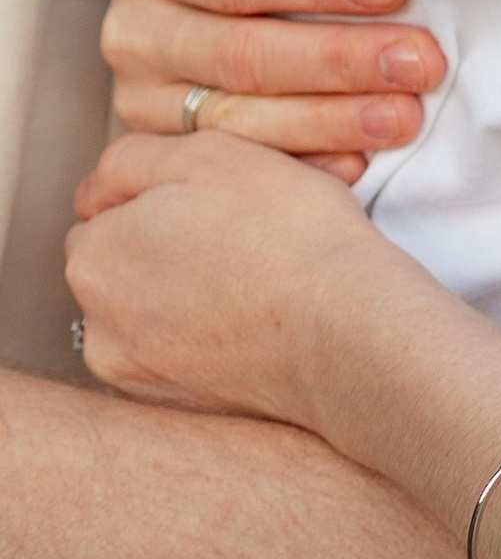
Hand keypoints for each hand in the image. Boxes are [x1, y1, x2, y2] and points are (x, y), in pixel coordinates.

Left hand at [67, 131, 384, 423]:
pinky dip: (202, 341)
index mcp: (93, 252)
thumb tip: (99, 188)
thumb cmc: (290, 232)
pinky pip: (176, 357)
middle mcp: (96, 319)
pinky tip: (249, 327)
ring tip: (250, 286)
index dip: (165, 196)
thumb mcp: (209, 153)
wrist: (350, 331)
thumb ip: (133, 160)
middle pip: (122, 265)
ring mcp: (132, 370)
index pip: (107, 209)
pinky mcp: (173, 405)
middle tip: (237, 241)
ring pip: (148, 313)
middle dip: (162, 250)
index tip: (218, 205)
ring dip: (181, 298)